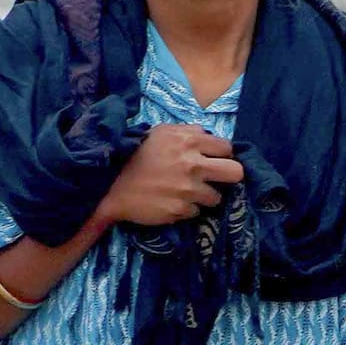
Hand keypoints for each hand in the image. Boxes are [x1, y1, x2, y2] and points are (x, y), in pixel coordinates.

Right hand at [94, 123, 245, 230]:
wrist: (109, 184)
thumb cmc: (135, 154)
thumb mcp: (160, 133)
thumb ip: (187, 132)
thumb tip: (206, 135)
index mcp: (191, 141)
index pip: (228, 148)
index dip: (222, 155)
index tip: (214, 160)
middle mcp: (194, 165)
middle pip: (236, 173)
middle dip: (228, 177)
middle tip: (215, 180)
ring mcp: (188, 190)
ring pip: (216, 197)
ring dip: (204, 196)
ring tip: (186, 193)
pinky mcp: (180, 210)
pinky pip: (196, 212)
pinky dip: (186, 209)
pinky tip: (172, 202)